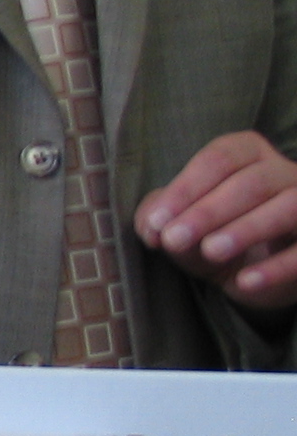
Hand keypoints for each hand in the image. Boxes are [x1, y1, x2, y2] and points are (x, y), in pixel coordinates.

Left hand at [136, 130, 296, 313]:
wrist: (255, 272)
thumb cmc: (214, 233)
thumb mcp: (181, 223)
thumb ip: (159, 217)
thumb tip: (152, 227)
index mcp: (248, 153)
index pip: (219, 159)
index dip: (185, 189)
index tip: (157, 222)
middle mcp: (284, 171)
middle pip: (252, 181)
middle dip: (208, 211)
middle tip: (174, 240)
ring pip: (290, 206)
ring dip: (248, 228)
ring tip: (211, 251)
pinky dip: (276, 268)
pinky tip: (245, 282)